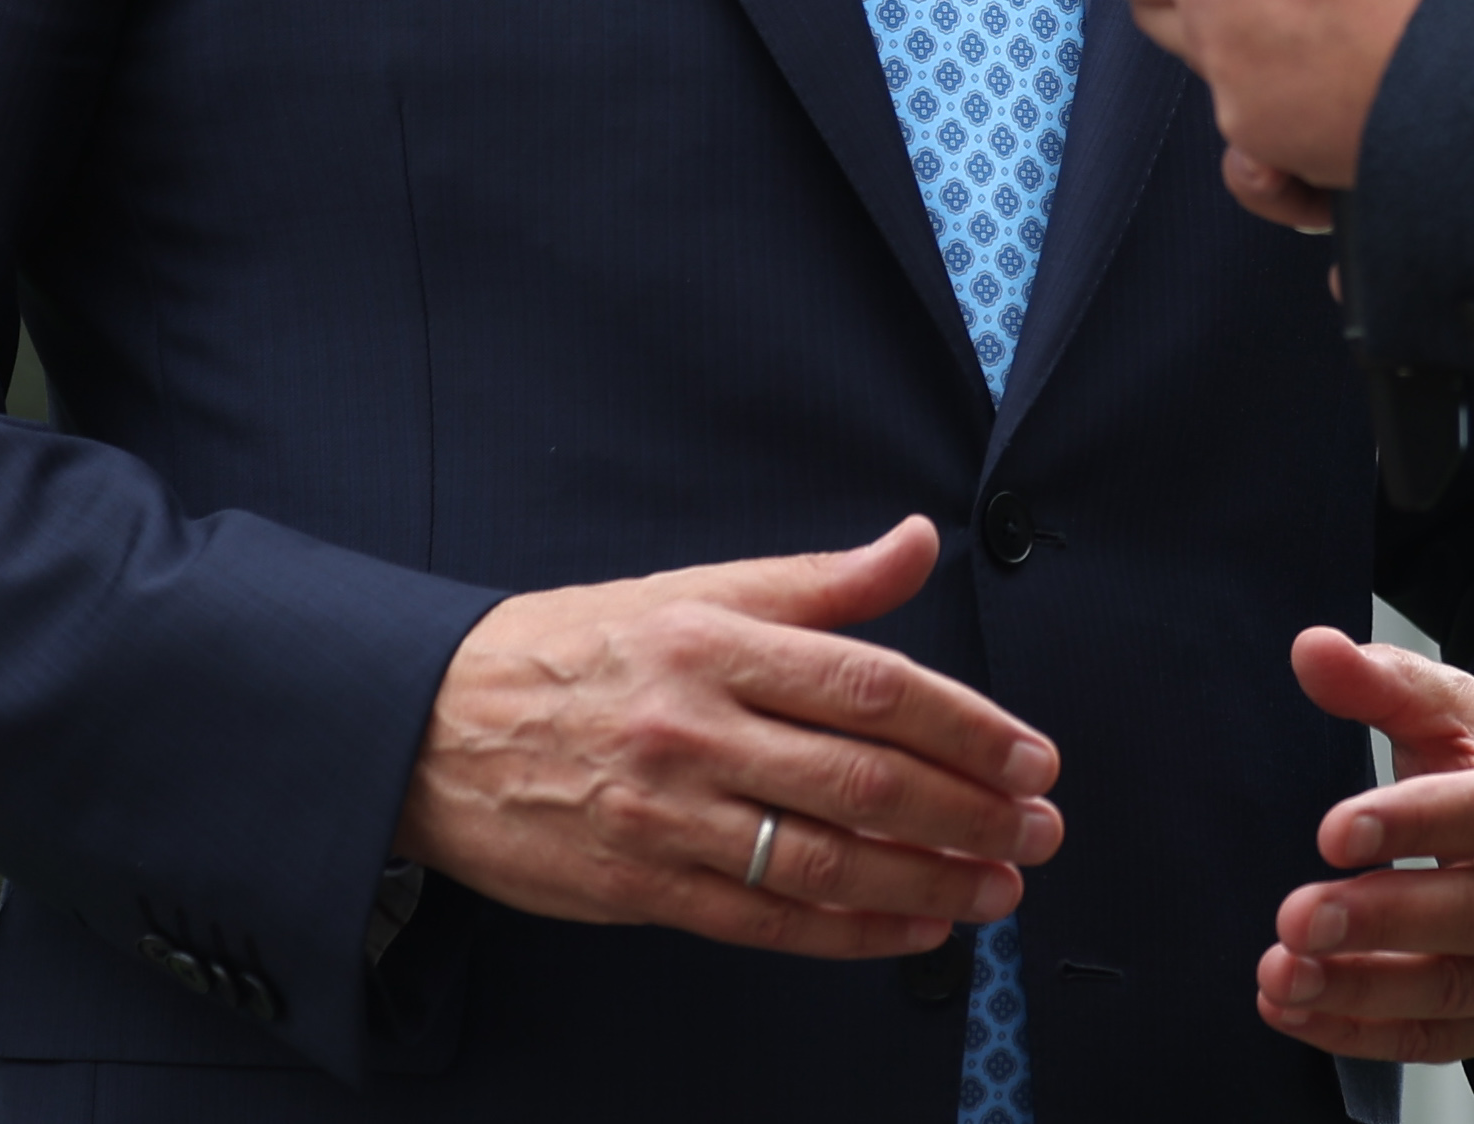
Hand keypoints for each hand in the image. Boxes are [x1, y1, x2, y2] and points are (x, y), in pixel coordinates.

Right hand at [393, 515, 1062, 957]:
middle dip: (968, 811)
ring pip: (823, 860)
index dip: (967, 725)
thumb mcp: (694, 589)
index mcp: (715, 641)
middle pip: (862, 778)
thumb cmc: (580, 650)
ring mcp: (665, 815)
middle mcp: (695, 727)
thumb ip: (819, 583)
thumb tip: (920, 540)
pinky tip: (916, 928)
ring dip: (928, 881)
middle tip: (1039, 828)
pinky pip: (765, 921)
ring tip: (999, 888)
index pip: (872, 685)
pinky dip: (852, 933)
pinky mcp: (638, 887)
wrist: (433, 727)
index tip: (1031, 756)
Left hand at [1256, 629, 1473, 1062]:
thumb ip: (1388, 683)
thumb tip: (1312, 648)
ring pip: (1457, 989)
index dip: (1415, 823)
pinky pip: (1439, 1042)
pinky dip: (1361, 1035)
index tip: (1332, 831)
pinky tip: (1296, 1012)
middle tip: (1297, 917)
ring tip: (1283, 974)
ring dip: (1362, 989)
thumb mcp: (1464, 720)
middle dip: (1383, 919)